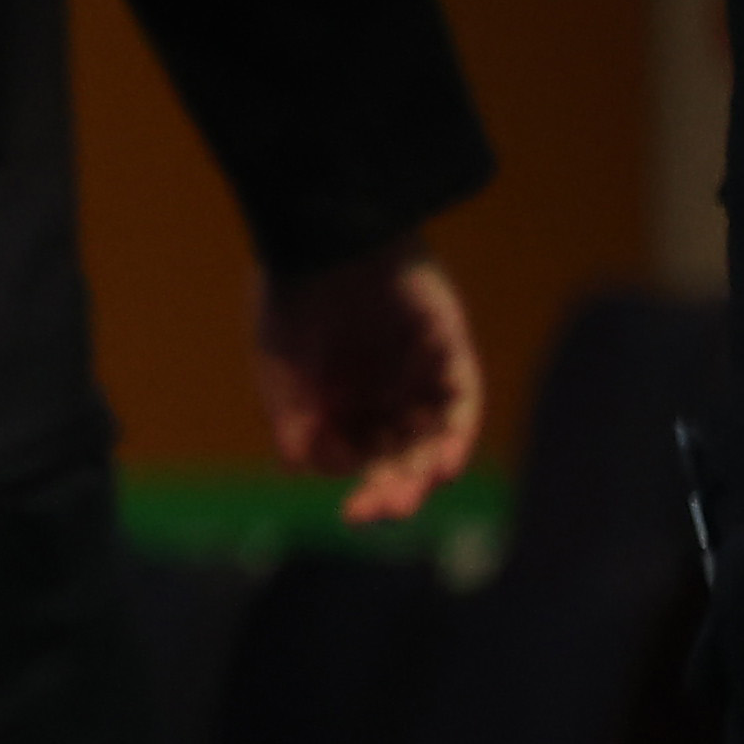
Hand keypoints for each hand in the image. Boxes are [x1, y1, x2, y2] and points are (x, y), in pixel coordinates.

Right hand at [253, 245, 482, 526]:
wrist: (327, 233)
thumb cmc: (292, 295)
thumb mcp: (280, 367)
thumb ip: (293, 419)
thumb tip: (297, 470)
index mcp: (340, 401)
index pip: (360, 460)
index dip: (361, 489)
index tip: (353, 510)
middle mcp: (383, 392)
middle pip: (400, 455)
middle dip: (395, 488)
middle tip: (387, 509)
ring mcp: (419, 372)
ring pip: (433, 436)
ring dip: (427, 470)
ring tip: (415, 493)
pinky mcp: (450, 349)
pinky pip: (462, 401)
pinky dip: (457, 434)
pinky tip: (445, 463)